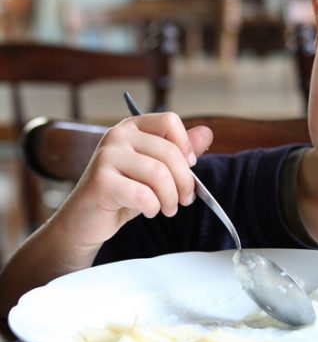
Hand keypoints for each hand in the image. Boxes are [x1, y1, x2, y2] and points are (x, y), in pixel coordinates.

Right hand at [55, 112, 212, 249]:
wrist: (87, 220)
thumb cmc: (124, 193)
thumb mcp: (156, 170)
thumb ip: (179, 151)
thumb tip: (207, 133)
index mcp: (132, 127)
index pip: (169, 120)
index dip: (185, 145)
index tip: (190, 167)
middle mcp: (117, 135)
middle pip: (169, 151)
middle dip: (184, 181)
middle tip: (184, 200)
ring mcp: (106, 156)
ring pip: (159, 174)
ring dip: (170, 198)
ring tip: (167, 208)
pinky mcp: (101, 181)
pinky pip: (143, 194)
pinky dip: (153, 207)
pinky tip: (149, 211)